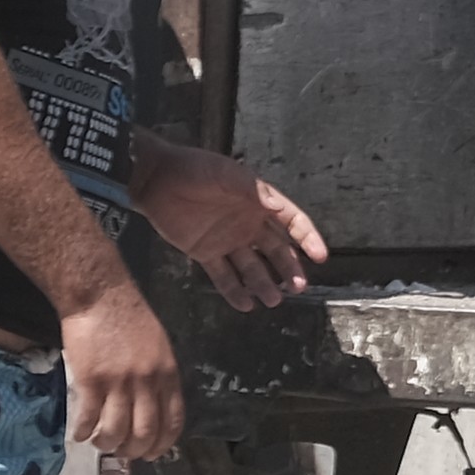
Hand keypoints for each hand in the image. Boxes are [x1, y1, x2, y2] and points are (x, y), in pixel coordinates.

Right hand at [58, 282, 186, 463]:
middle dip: (133, 451)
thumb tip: (153, 408)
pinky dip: (83, 432)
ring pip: (116, 431)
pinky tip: (79, 434)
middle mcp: (147, 382)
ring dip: (106, 444)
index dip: (162, 444)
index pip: (173, 421)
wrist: (100, 297)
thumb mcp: (158, 347)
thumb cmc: (130, 319)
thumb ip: (158, 377)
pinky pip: (88, 418)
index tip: (151, 454)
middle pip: (145, 432)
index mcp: (167, 374)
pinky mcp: (91, 381)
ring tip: (99, 442)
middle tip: (122, 453)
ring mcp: (119, 383)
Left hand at [133, 138, 330, 311]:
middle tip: (298, 287)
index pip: (291, 222)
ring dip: (264, 284)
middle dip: (289, 268)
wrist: (155, 179)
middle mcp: (248, 223)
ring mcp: (227, 240)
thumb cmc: (194, 169)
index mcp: (259, 202)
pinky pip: (223, 276)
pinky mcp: (205, 253)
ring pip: (252, 267)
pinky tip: (245, 305)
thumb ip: (251, 190)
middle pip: (276, 250)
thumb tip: (278, 206)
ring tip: (273, 301)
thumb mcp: (225, 174)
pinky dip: (233, 291)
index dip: (307, 238)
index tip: (320, 256)